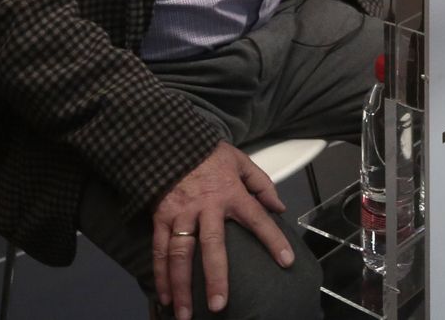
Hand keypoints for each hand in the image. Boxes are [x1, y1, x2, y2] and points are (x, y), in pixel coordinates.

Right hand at [151, 142, 290, 318]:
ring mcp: (181, 214)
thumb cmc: (210, 154)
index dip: (272, 239)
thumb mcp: (241, 161)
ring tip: (185, 313)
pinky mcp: (161, 217)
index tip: (286, 261)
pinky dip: (160, 274)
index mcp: (231, 193)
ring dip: (182, 285)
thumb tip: (279, 207)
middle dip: (216, 277)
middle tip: (219, 305)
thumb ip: (261, 184)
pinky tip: (165, 296)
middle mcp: (206, 206)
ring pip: (180, 255)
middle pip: (212, 246)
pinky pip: (159, 249)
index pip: (257, 218)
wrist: (170, 141)